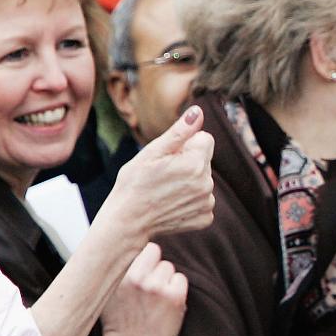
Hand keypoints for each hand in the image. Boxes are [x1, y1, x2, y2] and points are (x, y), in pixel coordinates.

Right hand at [99, 242, 188, 335]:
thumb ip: (111, 271)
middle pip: (155, 252)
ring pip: (168, 266)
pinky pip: (181, 279)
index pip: (138, 246)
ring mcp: (157, 287)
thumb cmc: (119, 324)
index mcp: (118, 276)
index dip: (141, 257)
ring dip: (165, 279)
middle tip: (148, 285)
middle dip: (153, 266)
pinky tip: (166, 303)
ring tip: (155, 297)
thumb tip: (116, 247)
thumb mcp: (106, 295)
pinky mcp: (174, 297)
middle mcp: (137, 279)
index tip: (141, 267)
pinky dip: (177, 289)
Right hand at [103, 106, 214, 244]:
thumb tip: (198, 112)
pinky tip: (172, 203)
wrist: (127, 222)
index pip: (206, 139)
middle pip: (205, 160)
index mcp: (195, 163)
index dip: (186, 144)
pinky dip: (191, 200)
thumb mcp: (152, 152)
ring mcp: (207, 203)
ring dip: (190, 181)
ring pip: (204, 179)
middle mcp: (207, 183)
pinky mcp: (205, 218)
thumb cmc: (134, 184)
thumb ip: (180, 131)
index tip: (169, 156)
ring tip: (166, 190)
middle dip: (188, 162)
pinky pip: (204, 199)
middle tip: (164, 174)